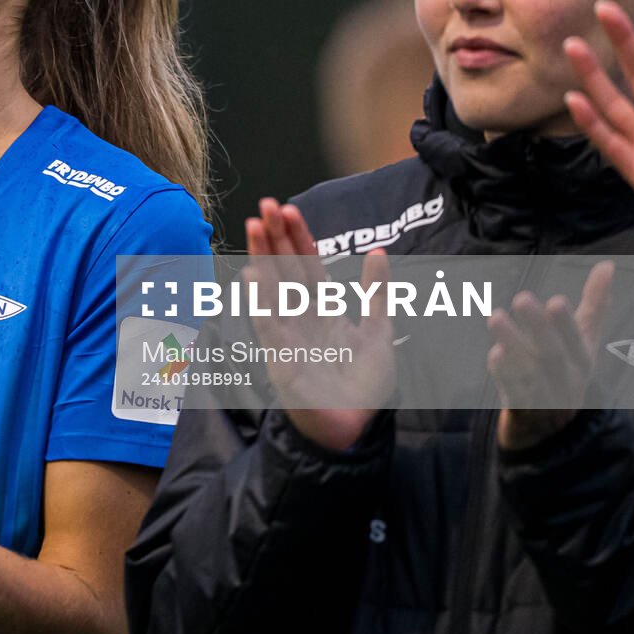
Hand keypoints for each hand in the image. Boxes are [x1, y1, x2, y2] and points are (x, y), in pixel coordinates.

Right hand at [246, 199, 395, 452]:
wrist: (353, 428)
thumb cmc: (361, 384)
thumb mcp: (378, 332)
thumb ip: (375, 292)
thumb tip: (379, 250)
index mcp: (322, 308)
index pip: (307, 264)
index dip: (298, 237)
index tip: (288, 209)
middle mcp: (300, 317)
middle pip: (284, 269)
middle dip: (275, 237)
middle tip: (265, 205)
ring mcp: (287, 336)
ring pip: (272, 290)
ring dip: (263, 258)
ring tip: (255, 227)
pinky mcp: (280, 359)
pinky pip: (268, 326)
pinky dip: (261, 303)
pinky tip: (253, 278)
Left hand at [488, 261, 613, 450]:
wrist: (553, 424)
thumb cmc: (569, 366)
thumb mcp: (586, 339)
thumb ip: (596, 303)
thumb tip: (608, 264)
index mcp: (582, 358)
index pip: (577, 341)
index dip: (567, 324)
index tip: (556, 301)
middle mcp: (564, 377)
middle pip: (552, 354)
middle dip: (539, 328)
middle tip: (522, 298)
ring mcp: (542, 394)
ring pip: (528, 371)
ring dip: (513, 344)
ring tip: (495, 316)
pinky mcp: (520, 406)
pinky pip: (513, 391)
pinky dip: (504, 374)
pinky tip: (494, 353)